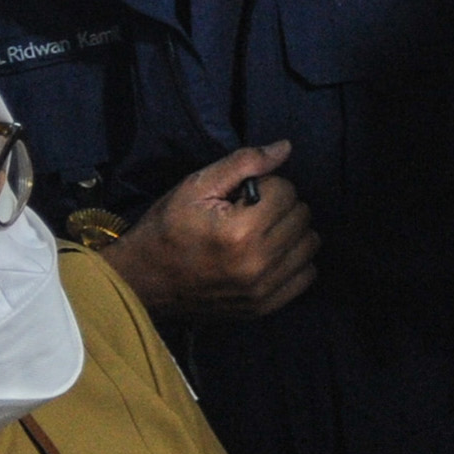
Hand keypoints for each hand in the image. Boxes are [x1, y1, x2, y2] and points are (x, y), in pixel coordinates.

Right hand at [99, 141, 321, 319]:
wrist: (143, 280)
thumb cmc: (167, 228)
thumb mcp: (196, 186)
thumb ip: (244, 163)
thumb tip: (286, 147)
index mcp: (240, 231)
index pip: (287, 191)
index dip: (266, 186)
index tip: (243, 196)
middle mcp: (257, 263)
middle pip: (302, 217)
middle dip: (281, 206)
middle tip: (252, 212)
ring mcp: (263, 289)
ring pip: (309, 244)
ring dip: (291, 232)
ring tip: (262, 232)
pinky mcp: (265, 306)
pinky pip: (306, 275)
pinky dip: (294, 261)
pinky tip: (270, 254)